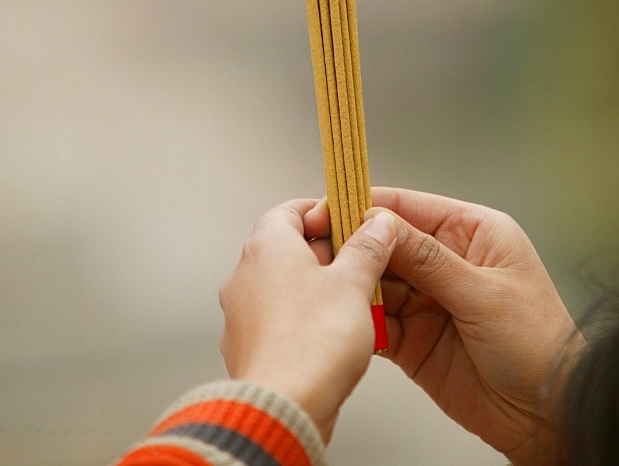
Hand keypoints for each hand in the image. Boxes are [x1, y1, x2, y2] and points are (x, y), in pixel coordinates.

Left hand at [219, 199, 397, 443]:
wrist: (283, 408)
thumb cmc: (312, 342)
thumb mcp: (354, 284)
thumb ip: (367, 249)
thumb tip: (378, 225)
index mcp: (267, 246)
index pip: (290, 210)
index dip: (322, 212)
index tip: (348, 218)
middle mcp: (245, 274)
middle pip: (286, 248)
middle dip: (325, 253)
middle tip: (359, 261)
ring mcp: (240, 312)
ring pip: (281, 287)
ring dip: (313, 289)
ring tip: (350, 302)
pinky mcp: (246, 346)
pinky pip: (276, 321)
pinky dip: (300, 320)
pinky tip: (329, 335)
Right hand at [305, 189, 584, 465]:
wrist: (549, 417)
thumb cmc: (541, 346)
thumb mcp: (484, 294)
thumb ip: (428, 259)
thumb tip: (381, 224)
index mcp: (471, 232)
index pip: (407, 207)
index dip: (364, 205)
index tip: (328, 209)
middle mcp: (445, 260)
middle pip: (384, 241)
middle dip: (351, 244)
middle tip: (316, 249)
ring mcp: (426, 299)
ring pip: (374, 279)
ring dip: (350, 282)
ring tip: (323, 283)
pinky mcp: (412, 337)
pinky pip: (375, 319)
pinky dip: (357, 318)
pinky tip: (342, 316)